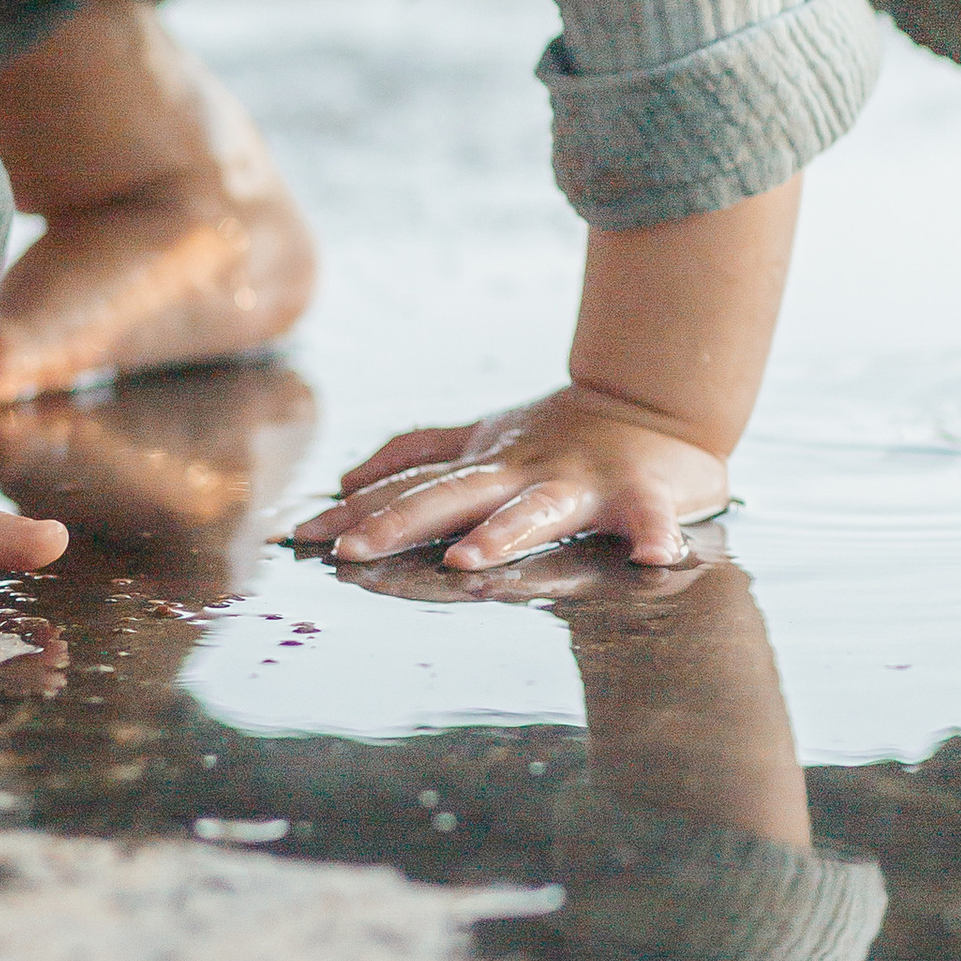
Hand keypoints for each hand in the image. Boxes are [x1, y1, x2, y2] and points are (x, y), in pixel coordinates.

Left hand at [291, 385, 729, 573]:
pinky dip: (656, 533)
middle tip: (350, 550)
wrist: (657, 400)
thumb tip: (345, 478)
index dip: (358, 509)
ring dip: (503, 533)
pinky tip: (656, 559)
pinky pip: (650, 515)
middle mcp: (524, 472)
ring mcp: (580, 482)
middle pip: (453, 496)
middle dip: (400, 521)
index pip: (412, 486)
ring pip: (536, 510)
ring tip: (468, 559)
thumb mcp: (484, 436)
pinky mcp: (640, 493)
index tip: (303, 537)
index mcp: (487, 464)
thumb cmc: (567, 428)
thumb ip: (418, 453)